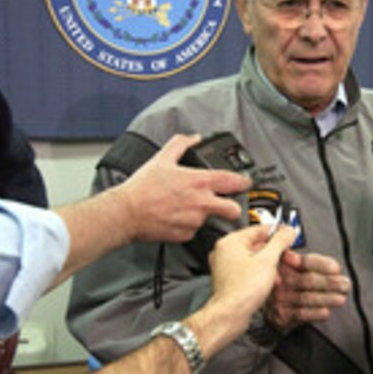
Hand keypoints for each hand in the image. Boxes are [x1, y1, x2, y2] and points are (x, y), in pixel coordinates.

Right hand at [115, 133, 251, 243]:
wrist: (126, 213)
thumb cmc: (142, 188)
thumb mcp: (162, 158)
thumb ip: (181, 144)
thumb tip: (192, 138)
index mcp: (199, 182)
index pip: (233, 181)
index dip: (244, 182)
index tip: (246, 183)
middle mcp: (202, 203)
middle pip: (233, 209)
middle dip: (234, 207)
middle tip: (228, 204)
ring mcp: (195, 221)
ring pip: (209, 219)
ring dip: (203, 214)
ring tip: (185, 207)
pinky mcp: (186, 235)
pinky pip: (193, 230)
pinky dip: (188, 225)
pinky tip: (175, 217)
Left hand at [200, 224, 298, 354]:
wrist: (230, 315)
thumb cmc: (242, 290)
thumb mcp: (268, 260)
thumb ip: (280, 242)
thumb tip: (288, 231)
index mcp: (230, 242)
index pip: (258, 229)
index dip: (277, 232)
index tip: (289, 235)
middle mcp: (224, 252)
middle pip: (256, 244)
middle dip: (273, 253)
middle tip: (285, 257)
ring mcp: (225, 267)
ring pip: (253, 259)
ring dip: (269, 265)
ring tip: (277, 274)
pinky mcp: (229, 280)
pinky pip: (248, 271)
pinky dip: (260, 274)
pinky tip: (269, 283)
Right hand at [264, 251, 350, 330]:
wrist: (270, 303)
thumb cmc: (291, 281)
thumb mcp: (299, 265)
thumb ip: (316, 263)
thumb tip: (335, 268)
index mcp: (286, 261)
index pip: (306, 261)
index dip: (322, 265)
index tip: (336, 269)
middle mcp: (280, 278)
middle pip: (308, 280)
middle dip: (330, 283)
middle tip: (345, 285)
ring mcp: (280, 297)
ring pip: (306, 298)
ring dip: (327, 299)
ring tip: (341, 299)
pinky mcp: (281, 314)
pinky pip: (301, 314)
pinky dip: (315, 314)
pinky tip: (326, 312)